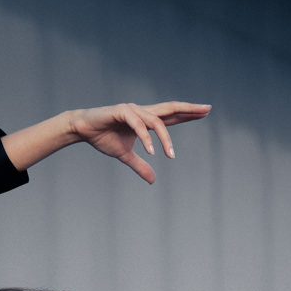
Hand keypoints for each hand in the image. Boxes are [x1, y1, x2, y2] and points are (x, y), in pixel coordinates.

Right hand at [67, 101, 210, 183]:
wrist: (82, 129)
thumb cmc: (103, 137)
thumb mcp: (125, 155)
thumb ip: (140, 165)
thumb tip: (153, 181)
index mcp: (145, 119)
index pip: (172, 116)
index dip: (188, 114)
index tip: (205, 112)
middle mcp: (142, 111)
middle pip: (171, 108)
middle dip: (189, 109)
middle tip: (207, 109)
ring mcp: (133, 110)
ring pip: (156, 122)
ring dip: (165, 139)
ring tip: (171, 156)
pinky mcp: (122, 111)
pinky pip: (138, 125)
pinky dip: (146, 138)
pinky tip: (151, 151)